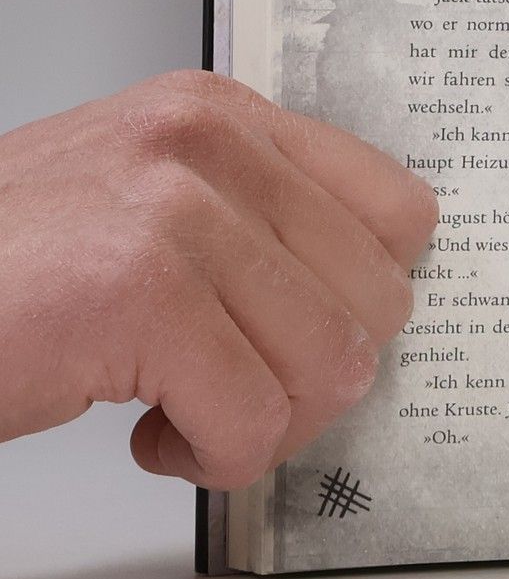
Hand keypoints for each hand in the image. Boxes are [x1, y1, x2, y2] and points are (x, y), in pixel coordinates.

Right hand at [0, 71, 436, 485]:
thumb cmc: (7, 280)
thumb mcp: (146, 210)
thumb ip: (256, 227)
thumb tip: (373, 298)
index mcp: (221, 117)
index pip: (399, 212)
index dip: (362, 301)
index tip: (304, 335)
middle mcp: (207, 144)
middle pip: (377, 300)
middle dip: (313, 376)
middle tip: (232, 388)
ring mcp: (176, 211)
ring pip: (329, 365)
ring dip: (262, 423)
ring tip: (181, 409)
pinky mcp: (140, 292)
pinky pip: (254, 420)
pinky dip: (211, 460)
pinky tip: (149, 435)